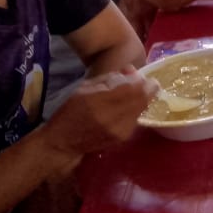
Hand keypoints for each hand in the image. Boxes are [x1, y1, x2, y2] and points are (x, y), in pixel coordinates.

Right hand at [41, 67, 157, 161]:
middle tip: (145, 83)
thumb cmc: (70, 111)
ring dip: (141, 100)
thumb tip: (131, 71)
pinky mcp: (124, 138)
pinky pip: (137, 119)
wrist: (64, 142)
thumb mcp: (85, 88)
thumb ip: (110, 78)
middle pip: (142, 99)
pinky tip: (127, 109)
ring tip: (133, 95)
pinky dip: (135, 111)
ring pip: (142, 109)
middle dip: (147, 89)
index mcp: (100, 101)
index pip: (133, 88)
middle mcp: (113, 117)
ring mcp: (120, 129)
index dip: (142, 80)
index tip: (141, 76)